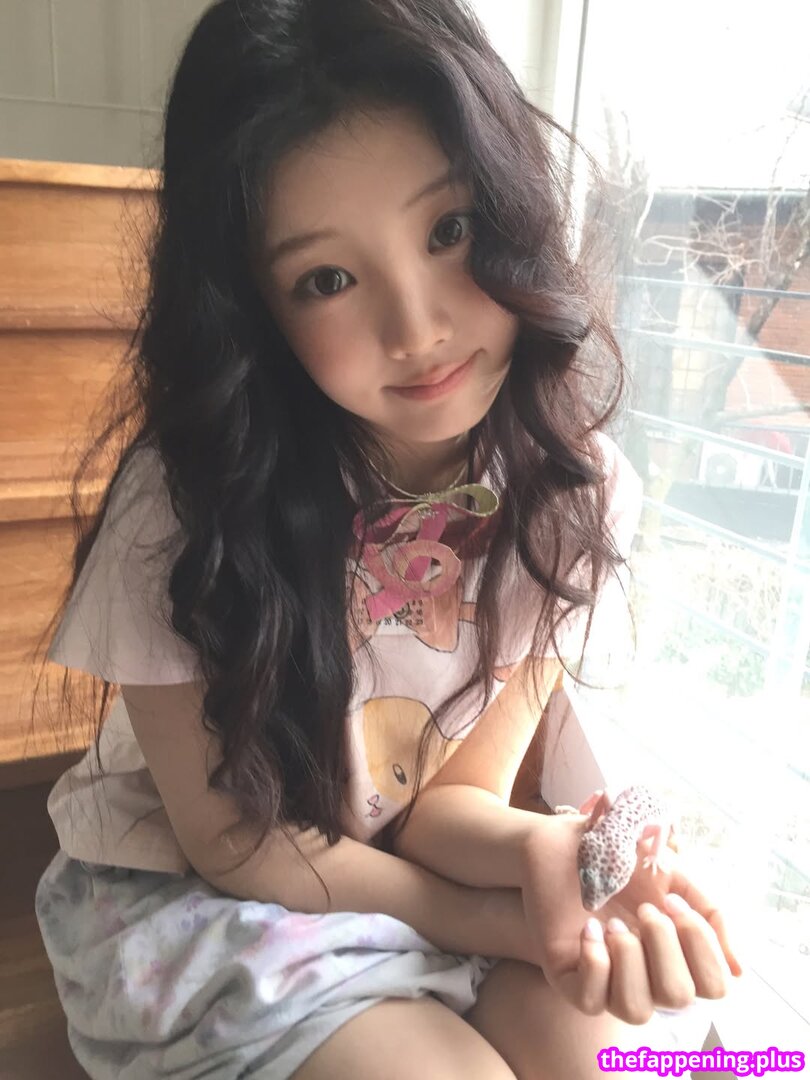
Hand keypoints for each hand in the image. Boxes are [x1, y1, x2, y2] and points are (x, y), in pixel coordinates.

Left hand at [519, 809, 742, 1023]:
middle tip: (642, 908)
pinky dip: (594, 961)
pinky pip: (590, 1000)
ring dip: (629, 957)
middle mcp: (646, 978)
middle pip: (678, 997)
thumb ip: (711, 915)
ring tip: (613, 923)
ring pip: (635, 1009)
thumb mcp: (674, 877)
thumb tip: (738, 969)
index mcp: (676, 958)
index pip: (714, 985)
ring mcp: (607, 982)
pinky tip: (590, 929)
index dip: (700, 944)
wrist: (564, 843)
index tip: (670, 901)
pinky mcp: (569, 978)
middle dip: (663, 943)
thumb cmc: (620, 861)